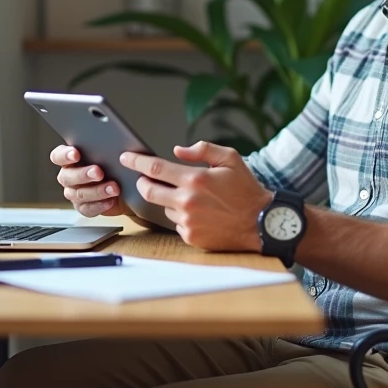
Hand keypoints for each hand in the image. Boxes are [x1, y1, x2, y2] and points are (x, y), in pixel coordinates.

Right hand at [50, 145, 126, 217]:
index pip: (58, 156)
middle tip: (98, 172)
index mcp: (70, 159)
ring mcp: (74, 193)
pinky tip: (111, 201)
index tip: (76, 154)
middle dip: (83, 174)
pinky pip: (87, 208)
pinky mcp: (84, 207)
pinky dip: (100, 205)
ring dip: (96, 191)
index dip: (64, 155)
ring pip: (78, 194)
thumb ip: (105, 147)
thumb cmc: (116, 164)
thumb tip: (111, 141)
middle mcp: (68, 176)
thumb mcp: (111, 153)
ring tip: (113, 188)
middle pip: (67, 177)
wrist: (127, 185)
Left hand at [120, 141, 272, 251]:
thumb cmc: (246, 190)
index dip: (137, 162)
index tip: (126, 158)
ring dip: (170, 201)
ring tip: (194, 199)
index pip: (155, 169)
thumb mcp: (231, 159)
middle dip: (143, 183)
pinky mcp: (191, 237)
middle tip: (147, 179)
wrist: (261, 222)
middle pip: (149, 191)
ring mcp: (188, 222)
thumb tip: (177, 151)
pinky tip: (201, 214)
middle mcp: (187, 202)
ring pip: (165, 208)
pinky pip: (176, 224)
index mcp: (195, 179)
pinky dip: (183, 217)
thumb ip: (203, 150)